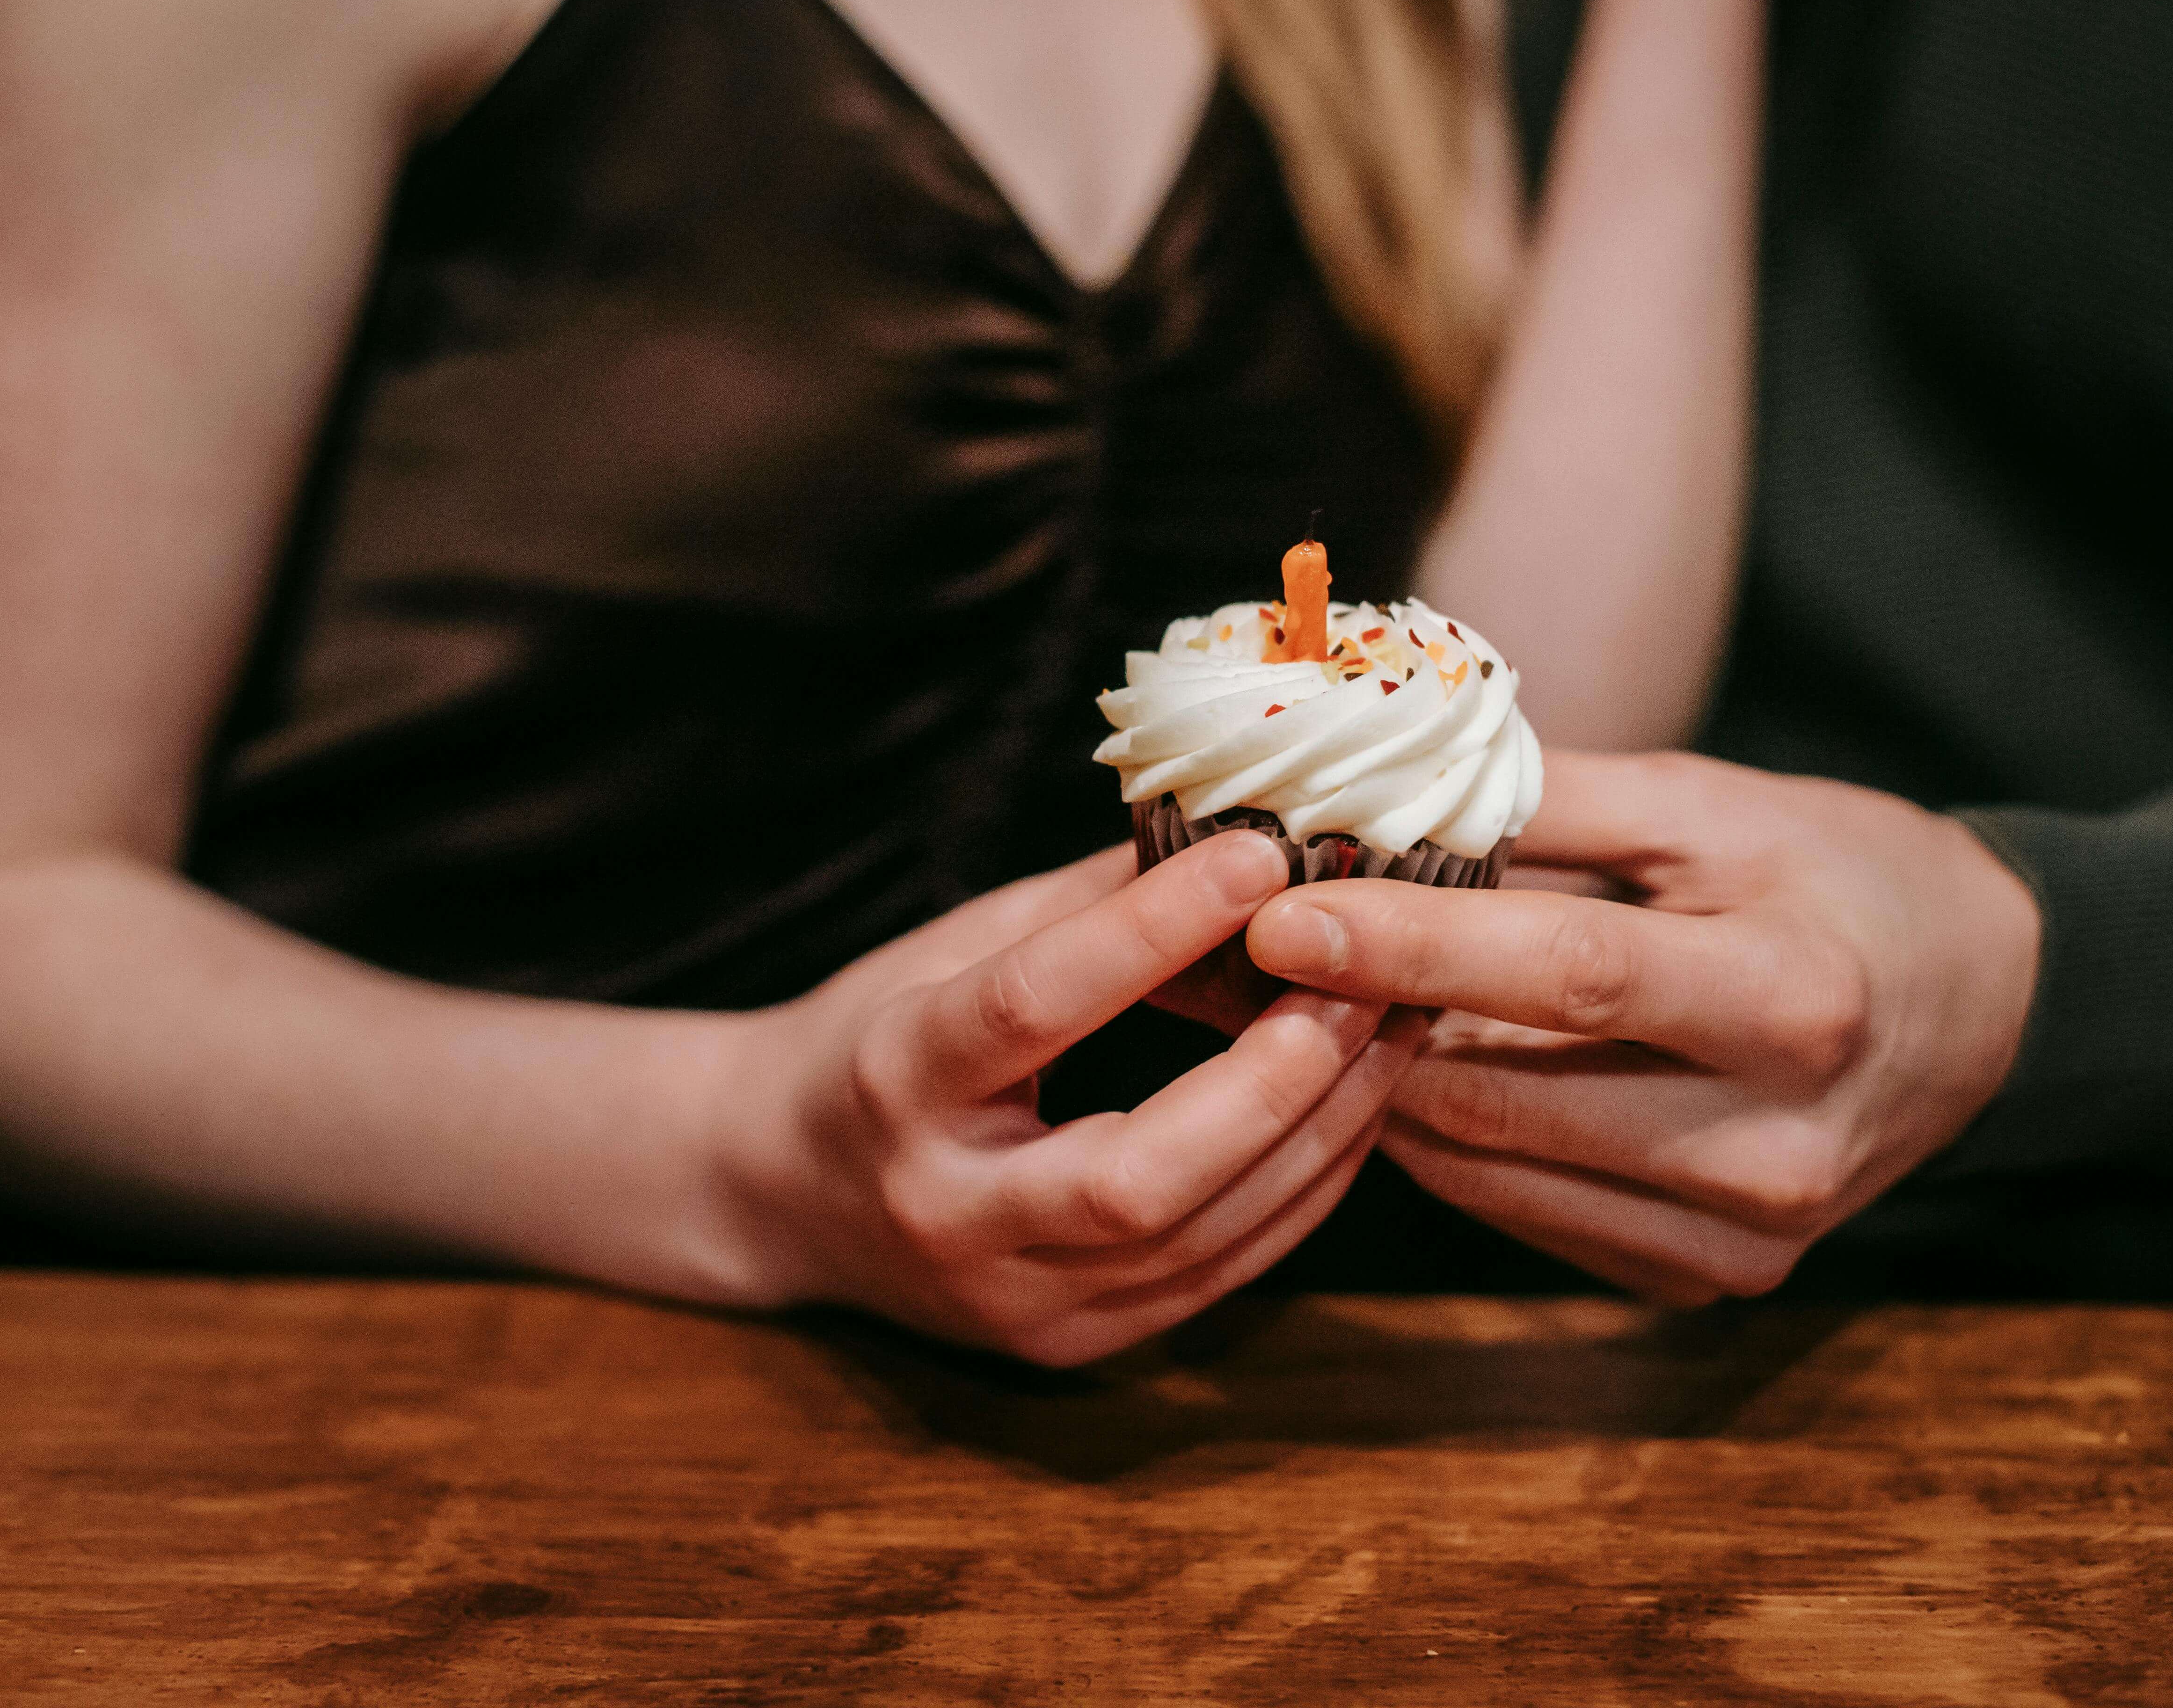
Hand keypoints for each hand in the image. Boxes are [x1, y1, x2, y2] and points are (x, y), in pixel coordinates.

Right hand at [741, 833, 1426, 1364]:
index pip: (1030, 1007)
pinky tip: (1352, 1111)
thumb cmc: (877, 1040)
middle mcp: (944, 1209)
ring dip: (1317, 1133)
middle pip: (1134, 1174)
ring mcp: (1008, 1298)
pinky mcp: (1063, 1344)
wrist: (779, 1191)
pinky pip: (1215, 1274)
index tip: (1258, 855)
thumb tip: (1233, 827)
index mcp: (891, 1081)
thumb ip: (1087, 902)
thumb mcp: (950, 947)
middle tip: (1368, 983)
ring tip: (1393, 1031)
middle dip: (1272, 1081)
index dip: (1148, 931)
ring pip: (1197, 1237)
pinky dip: (1298, 1190)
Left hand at [1241, 751, 2039, 1304]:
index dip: (1412, 947)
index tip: (1280, 920)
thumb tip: (1372, 790)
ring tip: (1312, 1011)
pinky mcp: (1712, 1279)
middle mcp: (1774, 1141)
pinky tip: (1420, 1075)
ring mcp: (1745, 1234)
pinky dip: (1456, 1148)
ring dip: (1384, 1091)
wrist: (1977, 1005)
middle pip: (1508, 1094)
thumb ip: (1546, 798)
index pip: (1567, 974)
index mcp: (1792, 998)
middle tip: (1252, 963)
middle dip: (1360, 1026)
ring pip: (1493, 1170)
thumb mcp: (1710, 804)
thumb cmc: (1832, 876)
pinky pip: (1527, 1217)